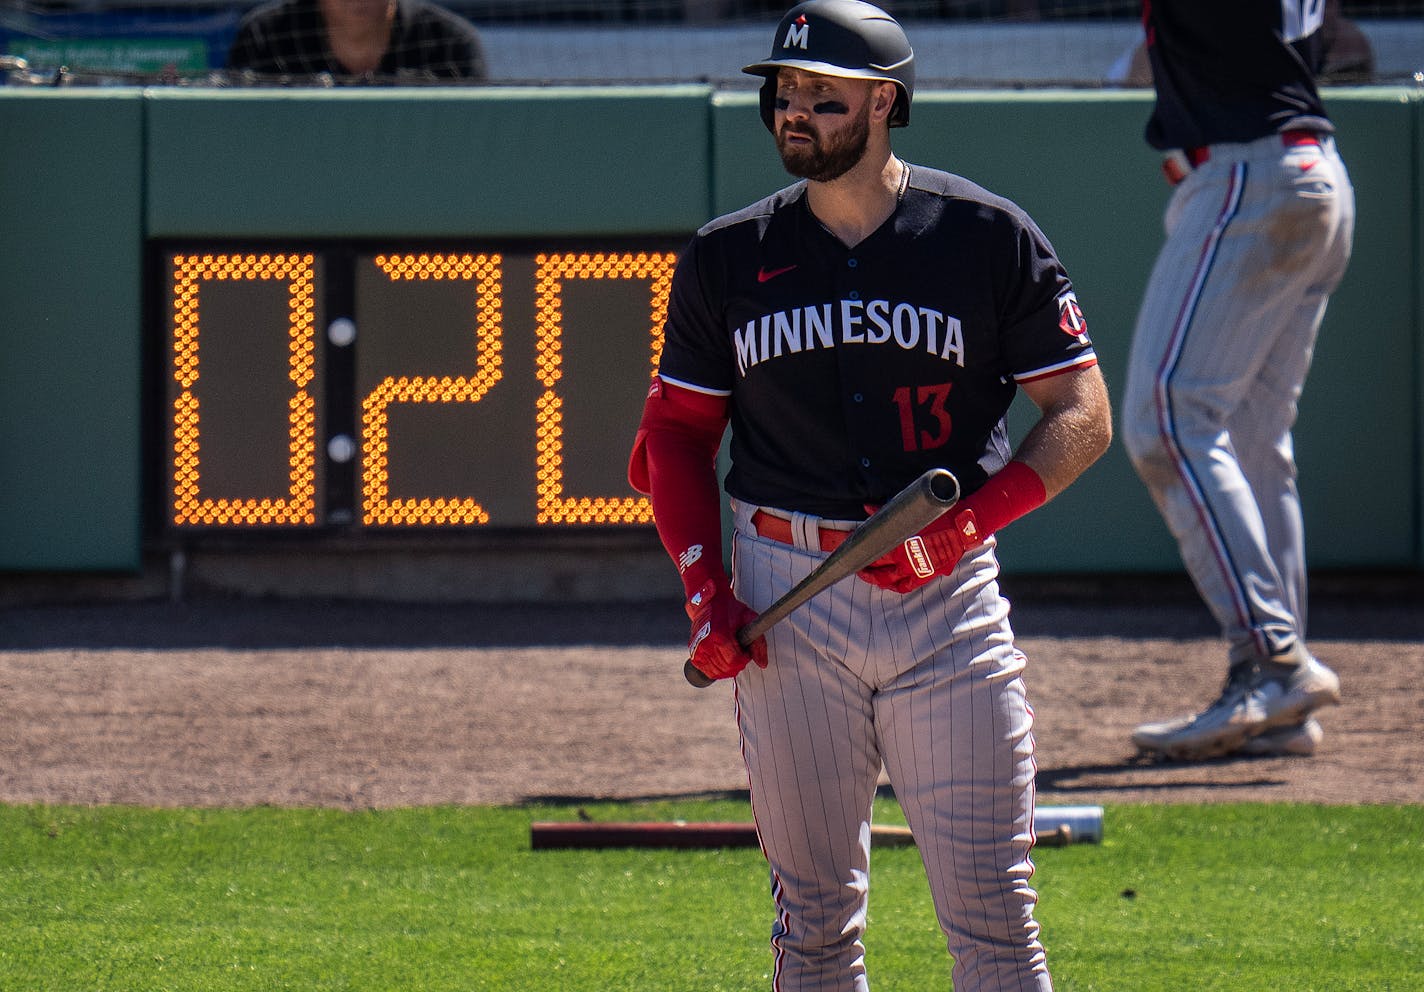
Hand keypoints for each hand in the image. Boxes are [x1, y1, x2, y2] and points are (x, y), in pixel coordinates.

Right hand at [685, 577, 768, 680]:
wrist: (708, 602)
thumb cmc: (729, 609)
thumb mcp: (749, 618)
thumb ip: (759, 642)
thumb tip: (763, 663)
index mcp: (719, 635)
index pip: (734, 661)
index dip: (744, 659)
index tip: (746, 651)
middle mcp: (706, 644)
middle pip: (726, 668)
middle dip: (737, 664)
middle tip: (740, 652)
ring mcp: (697, 650)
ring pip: (716, 672)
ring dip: (727, 668)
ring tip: (731, 655)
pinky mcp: (693, 653)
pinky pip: (706, 671)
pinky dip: (716, 670)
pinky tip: (721, 660)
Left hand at [857, 508, 982, 593]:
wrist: (963, 527)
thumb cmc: (937, 516)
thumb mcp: (911, 512)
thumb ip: (885, 510)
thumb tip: (867, 508)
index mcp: (898, 544)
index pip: (870, 549)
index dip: (857, 549)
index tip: (847, 547)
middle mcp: (903, 560)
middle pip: (875, 568)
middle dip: (863, 568)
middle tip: (856, 566)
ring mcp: (914, 569)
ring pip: (887, 580)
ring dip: (875, 579)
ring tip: (868, 576)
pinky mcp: (925, 575)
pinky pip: (905, 586)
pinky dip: (894, 587)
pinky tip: (887, 585)